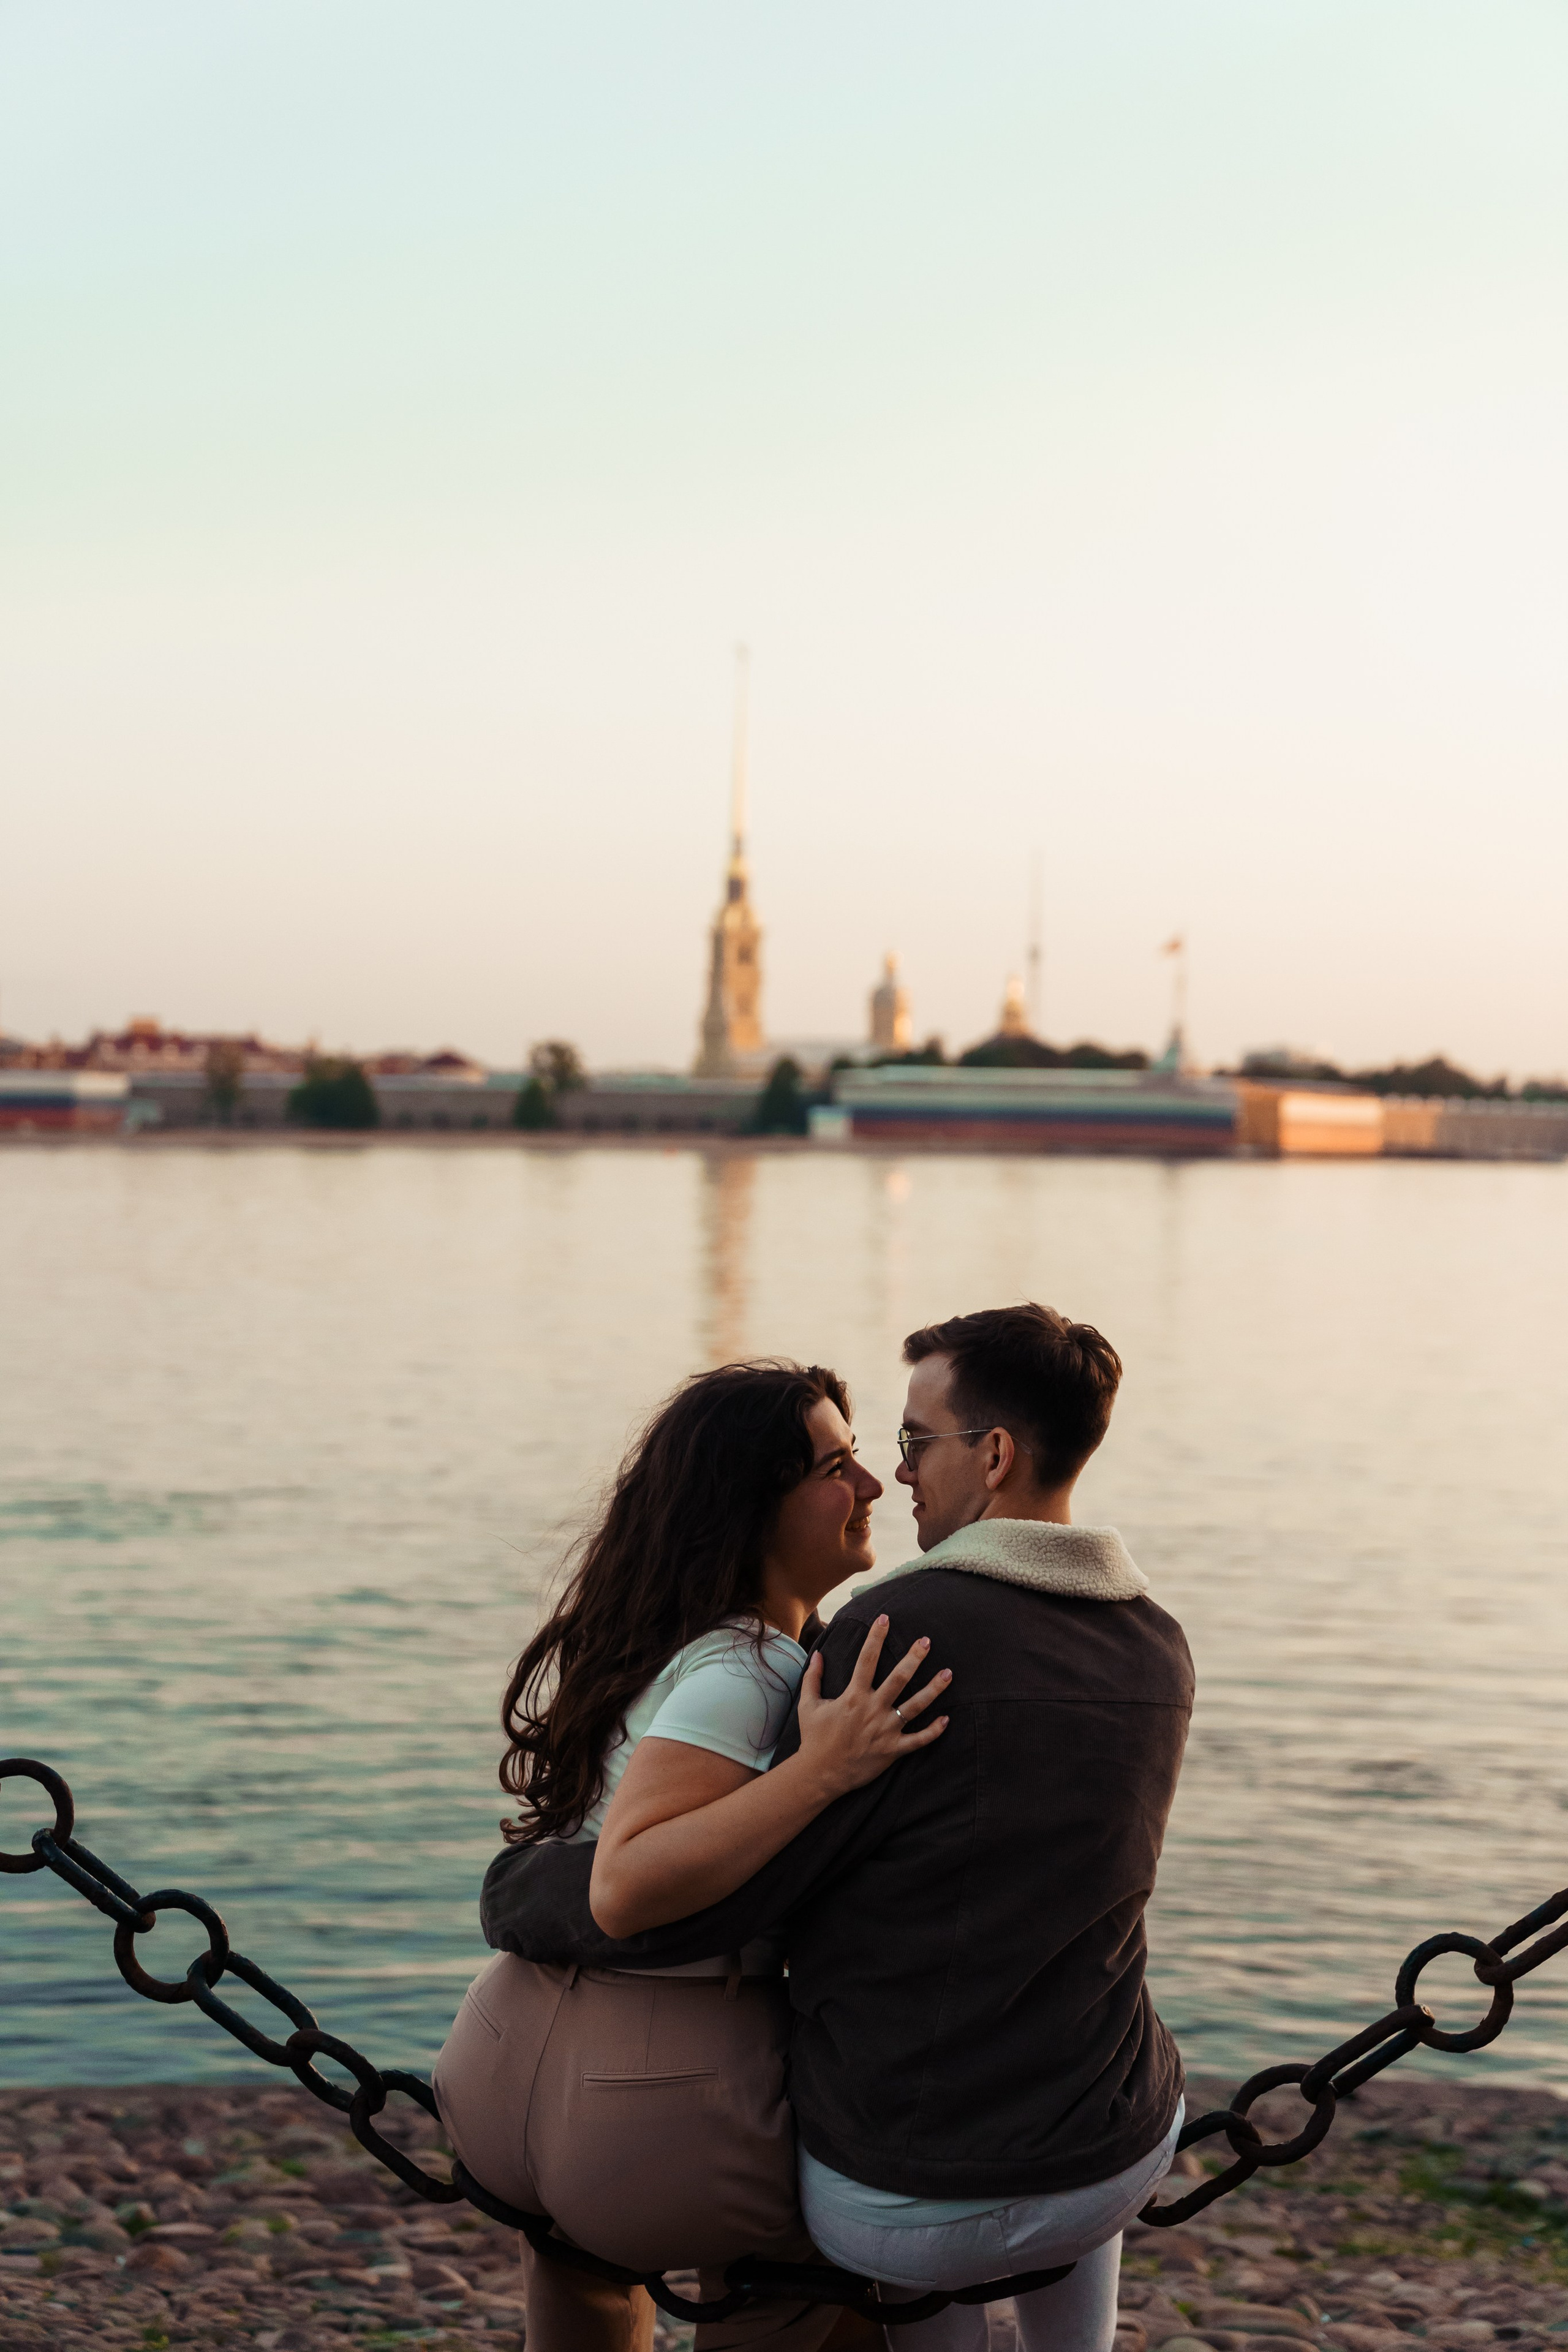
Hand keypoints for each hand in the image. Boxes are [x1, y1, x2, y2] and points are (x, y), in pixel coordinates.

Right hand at [794, 1615, 950, 1798]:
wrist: (820, 1774)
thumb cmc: (814, 1738)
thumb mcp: (808, 1705)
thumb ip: (813, 1677)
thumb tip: (818, 1653)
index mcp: (853, 1696)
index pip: (866, 1659)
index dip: (876, 1637)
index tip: (885, 1618)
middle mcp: (872, 1710)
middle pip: (898, 1679)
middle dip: (914, 1658)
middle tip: (927, 1641)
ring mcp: (885, 1731)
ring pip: (914, 1707)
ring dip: (933, 1690)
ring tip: (948, 1673)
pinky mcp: (892, 1751)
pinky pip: (918, 1740)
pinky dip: (933, 1731)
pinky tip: (947, 1719)